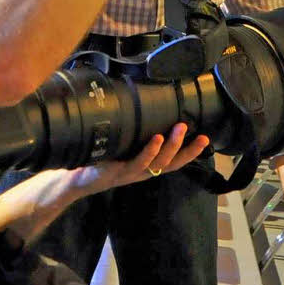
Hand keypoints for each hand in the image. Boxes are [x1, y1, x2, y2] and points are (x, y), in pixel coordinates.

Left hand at [68, 123, 209, 195]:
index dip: (191, 152)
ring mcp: (132, 173)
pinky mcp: (119, 172)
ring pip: (159, 163)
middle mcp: (143, 172)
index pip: (174, 161)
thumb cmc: (101, 160)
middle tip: (199, 134)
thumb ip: (133, 133)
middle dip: (187, 150)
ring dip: (171, 146)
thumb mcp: (121, 146)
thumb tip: (142, 105)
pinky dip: (149, 151)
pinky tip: (156, 139)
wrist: (77, 178)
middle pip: (172, 164)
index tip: (206, 138)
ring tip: (179, 129)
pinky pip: (138, 162)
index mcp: (147, 166)